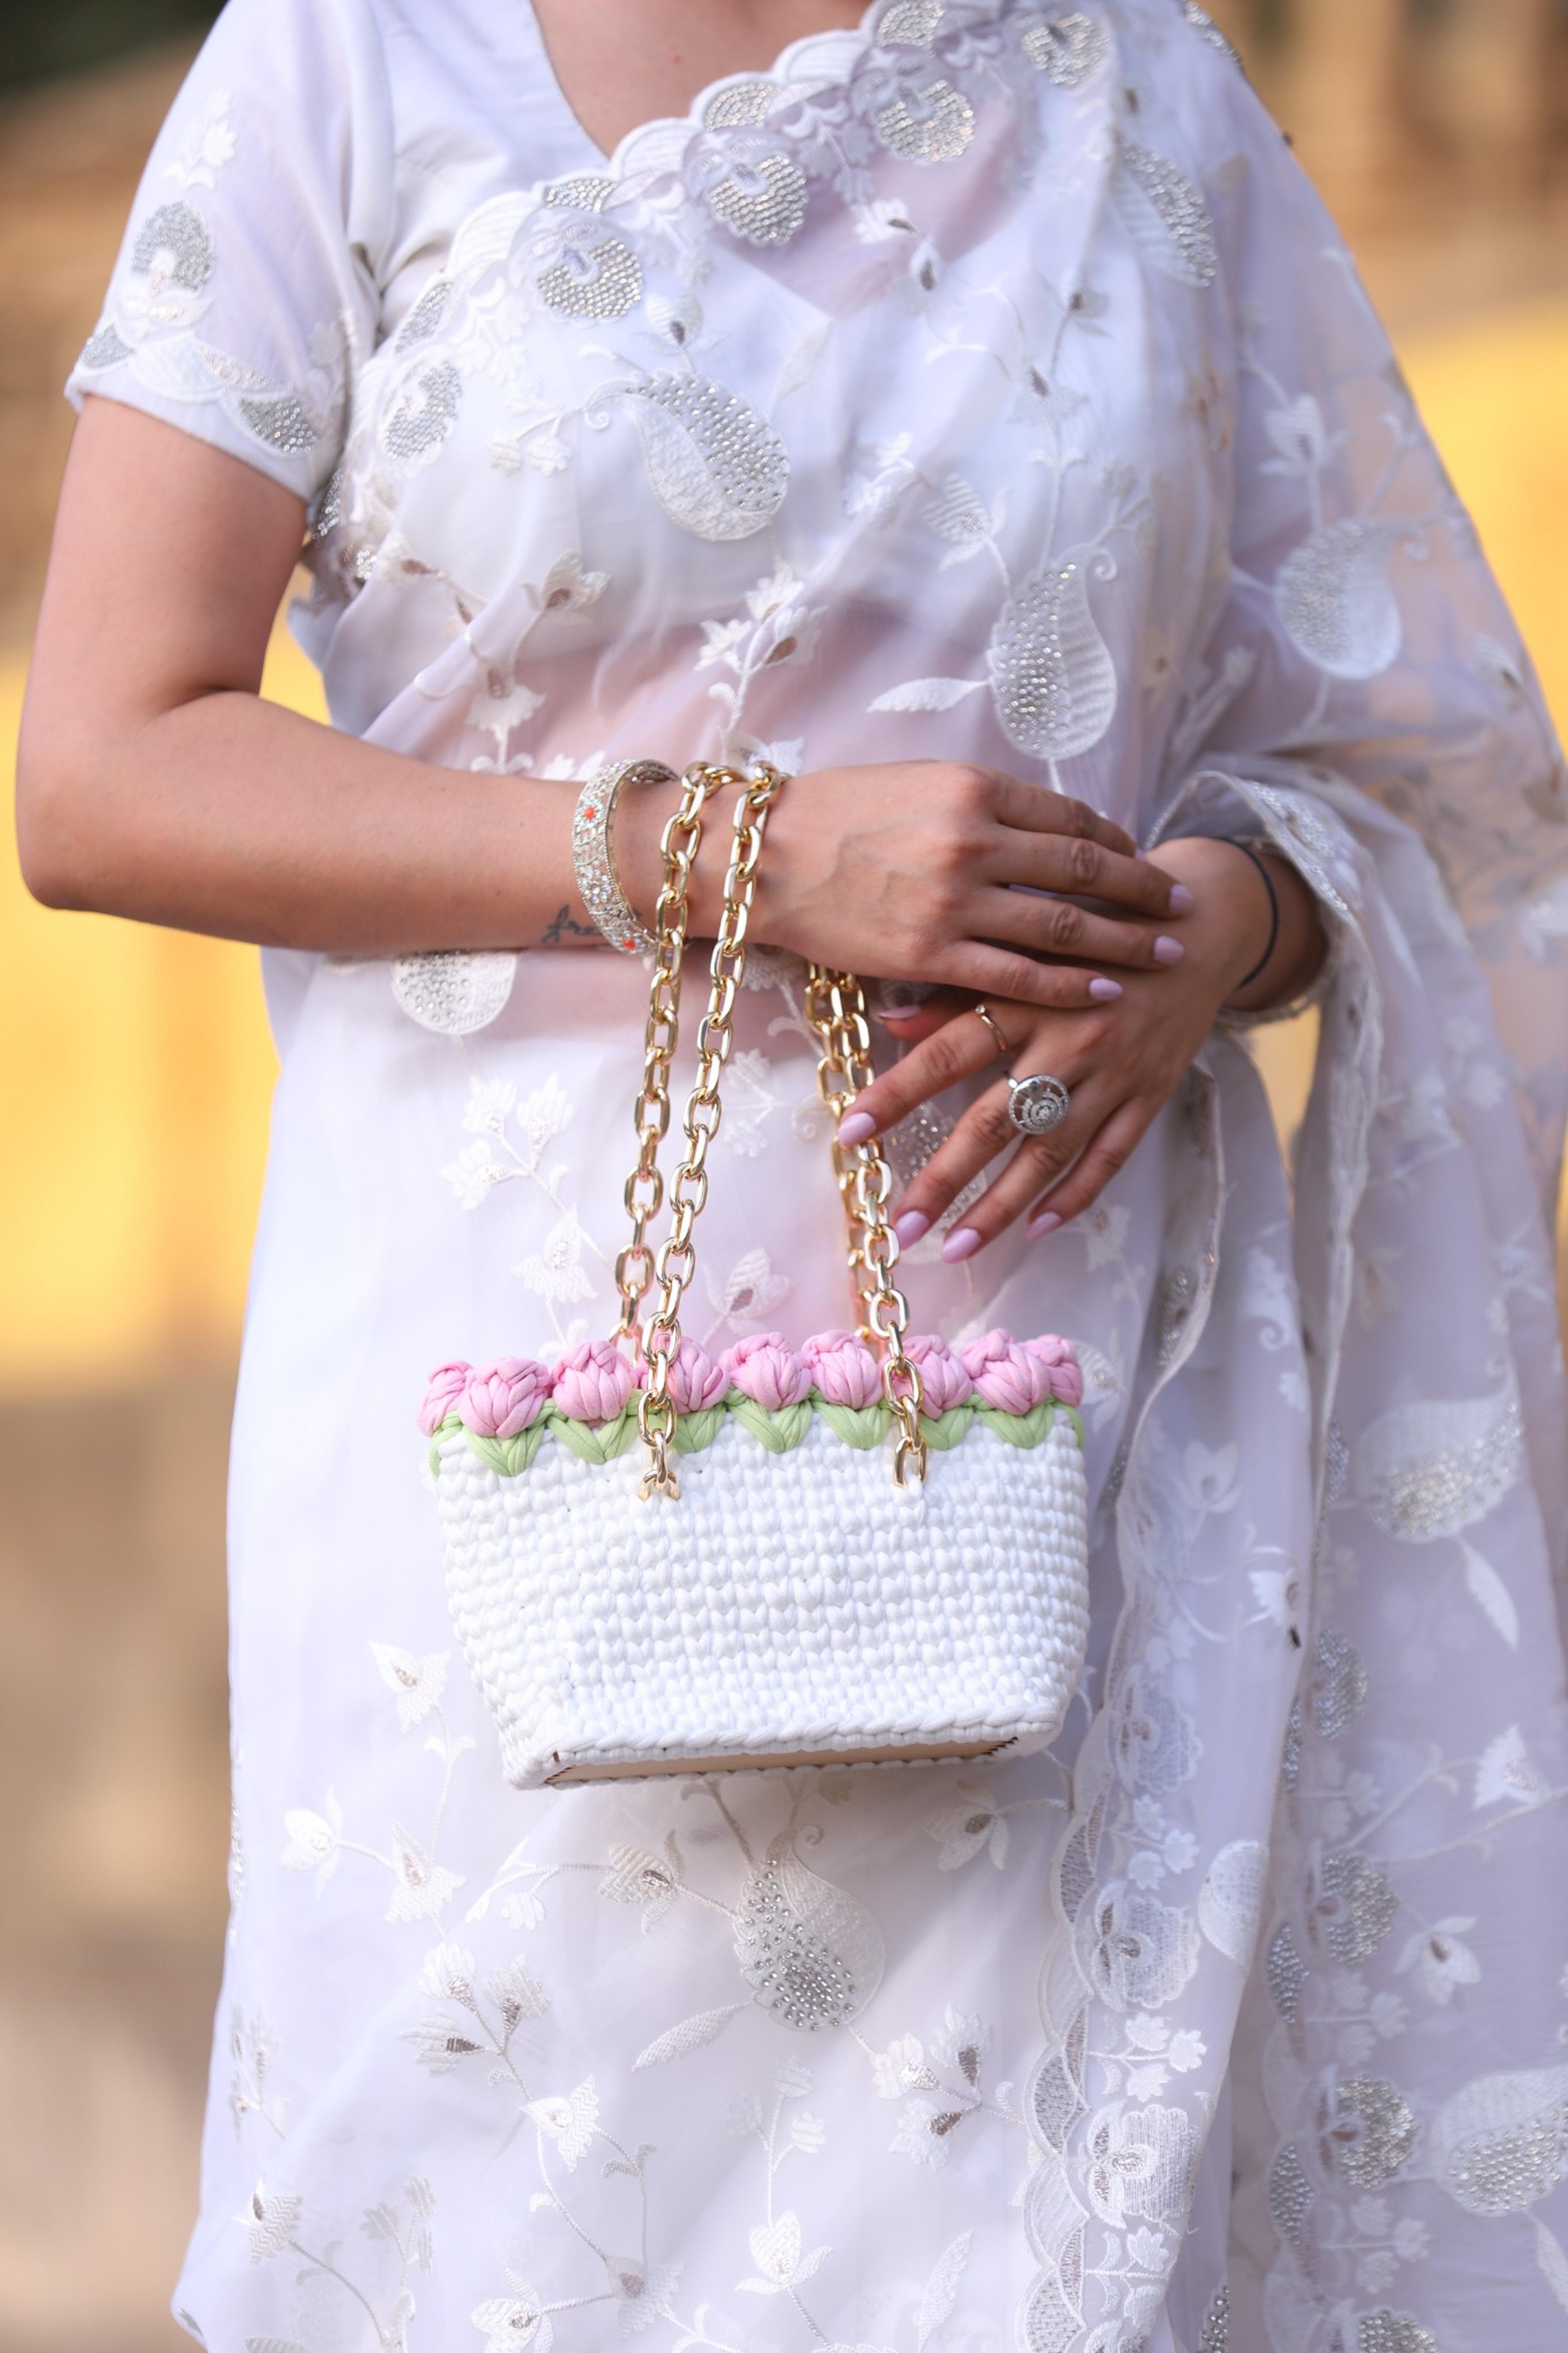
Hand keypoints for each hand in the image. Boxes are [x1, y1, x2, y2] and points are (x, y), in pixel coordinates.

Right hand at [621, 760, 1191, 1012]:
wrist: (763, 859)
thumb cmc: (834, 814)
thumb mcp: (915, 781)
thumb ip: (979, 803)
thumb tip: (1035, 823)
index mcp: (973, 789)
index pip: (1068, 819)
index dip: (1114, 843)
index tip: (1139, 859)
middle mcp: (973, 841)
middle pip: (1083, 870)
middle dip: (1141, 890)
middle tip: (1180, 905)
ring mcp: (954, 901)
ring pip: (1062, 925)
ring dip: (1122, 941)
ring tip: (1163, 952)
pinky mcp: (930, 953)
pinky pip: (1017, 973)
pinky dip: (1069, 983)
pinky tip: (1104, 989)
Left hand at [838, 837, 1322, 1255]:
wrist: (1197, 927)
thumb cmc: (1094, 932)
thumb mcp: (1026, 945)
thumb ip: (958, 988)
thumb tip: (887, 1022)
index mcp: (1027, 996)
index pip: (947, 1054)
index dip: (896, 1095)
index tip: (850, 1135)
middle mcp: (1069, 1038)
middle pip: (994, 1120)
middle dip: (943, 1180)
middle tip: (899, 1228)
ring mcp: (1113, 1072)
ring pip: (1049, 1154)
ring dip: (999, 1207)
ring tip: (957, 1248)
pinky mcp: (1151, 1094)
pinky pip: (1110, 1157)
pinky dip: (1075, 1196)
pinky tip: (1037, 1230)